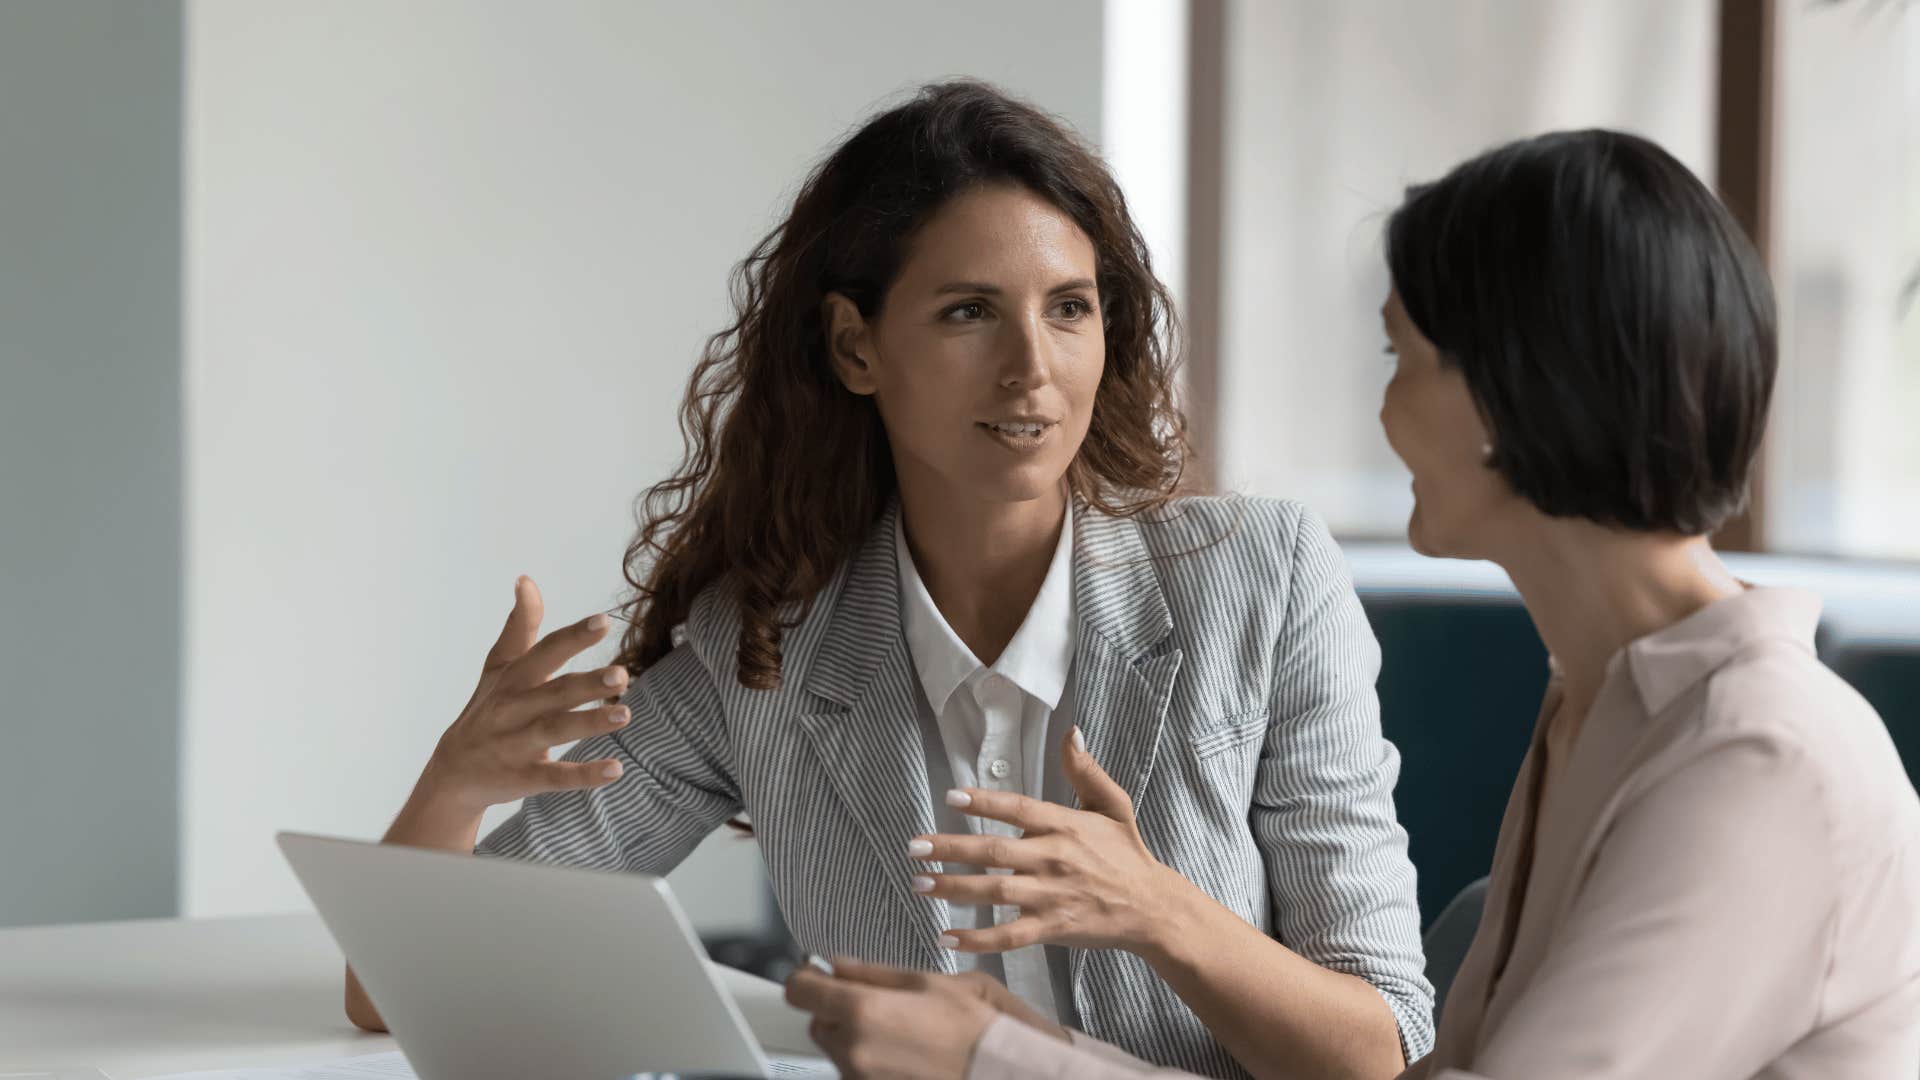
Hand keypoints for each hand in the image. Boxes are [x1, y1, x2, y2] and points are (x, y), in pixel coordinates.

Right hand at [416, 576, 632, 815]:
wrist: (452, 773)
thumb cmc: (486, 709)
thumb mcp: (499, 667)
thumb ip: (519, 626)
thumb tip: (526, 579)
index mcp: (513, 679)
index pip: (545, 652)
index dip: (573, 637)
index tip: (604, 621)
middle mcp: (513, 709)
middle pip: (554, 692)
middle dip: (587, 683)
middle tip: (623, 674)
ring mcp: (516, 744)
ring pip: (554, 731)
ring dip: (589, 723)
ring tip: (625, 714)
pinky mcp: (522, 778)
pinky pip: (555, 777)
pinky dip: (584, 775)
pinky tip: (616, 769)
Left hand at [784, 958, 1067, 1079]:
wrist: (995, 1071)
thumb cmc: (972, 1029)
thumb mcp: (926, 982)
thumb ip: (873, 972)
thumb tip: (840, 965)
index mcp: (863, 1010)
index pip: (800, 990)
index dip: (807, 977)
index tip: (817, 973)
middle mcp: (853, 1048)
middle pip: (817, 1021)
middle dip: (835, 1007)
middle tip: (871, 1001)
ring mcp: (859, 1077)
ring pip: (836, 1048)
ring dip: (852, 1034)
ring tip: (897, 1029)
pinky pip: (854, 1070)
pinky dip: (867, 1057)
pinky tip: (901, 1050)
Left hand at [908, 726, 1195, 956]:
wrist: (1152, 908)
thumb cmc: (1128, 855)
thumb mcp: (1114, 806)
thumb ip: (1086, 771)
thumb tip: (1071, 732)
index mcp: (1065, 826)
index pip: (1017, 809)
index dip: (984, 802)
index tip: (950, 797)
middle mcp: (1054, 859)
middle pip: (994, 851)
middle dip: (950, 848)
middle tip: (914, 847)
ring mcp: (1051, 896)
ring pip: (994, 891)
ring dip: (953, 888)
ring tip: (919, 884)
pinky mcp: (1052, 928)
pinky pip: (1008, 935)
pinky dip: (977, 938)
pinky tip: (946, 936)